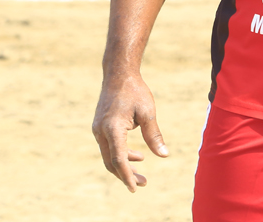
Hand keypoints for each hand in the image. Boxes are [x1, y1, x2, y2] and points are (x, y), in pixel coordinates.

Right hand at [92, 74, 168, 192]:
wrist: (118, 74)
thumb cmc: (135, 91)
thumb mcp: (148, 112)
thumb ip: (154, 135)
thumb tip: (164, 155)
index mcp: (112, 128)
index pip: (118, 158)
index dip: (127, 175)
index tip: (135, 187)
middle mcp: (101, 131)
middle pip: (111, 162)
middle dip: (127, 175)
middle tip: (144, 183)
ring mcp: (98, 129)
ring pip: (109, 156)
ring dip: (124, 165)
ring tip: (142, 171)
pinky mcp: (100, 127)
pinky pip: (109, 147)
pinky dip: (121, 154)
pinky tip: (138, 155)